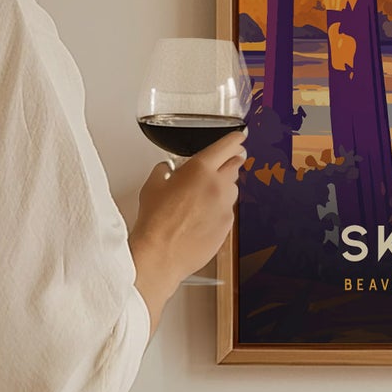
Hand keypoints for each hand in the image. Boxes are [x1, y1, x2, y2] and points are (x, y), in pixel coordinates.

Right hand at [129, 131, 246, 330]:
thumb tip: (167, 169)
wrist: (161, 254)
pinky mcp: (228, 226)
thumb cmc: (155, 221)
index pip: (226, 146)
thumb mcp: (152, 186)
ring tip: (204, 196)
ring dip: (224, 187)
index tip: (239, 137)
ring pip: (232, 189)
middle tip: (224, 163)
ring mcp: (226, 207)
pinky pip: (228, 210)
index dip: (235, 140)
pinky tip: (203, 216)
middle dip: (231, 162)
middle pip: (235, 165)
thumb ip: (164, 171)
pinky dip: (220, 209)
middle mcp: (218, 185)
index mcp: (200, 169)